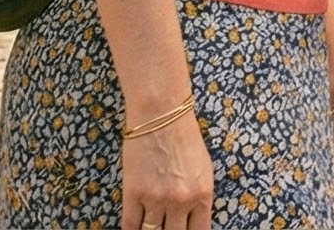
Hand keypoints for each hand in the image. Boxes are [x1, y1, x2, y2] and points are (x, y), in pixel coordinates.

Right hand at [120, 114, 212, 229]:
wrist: (161, 115)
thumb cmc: (185, 139)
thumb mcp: (203, 170)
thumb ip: (199, 198)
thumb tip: (193, 221)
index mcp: (203, 195)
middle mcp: (181, 201)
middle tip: (165, 229)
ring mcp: (156, 199)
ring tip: (150, 227)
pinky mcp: (133, 194)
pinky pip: (130, 225)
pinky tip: (133, 228)